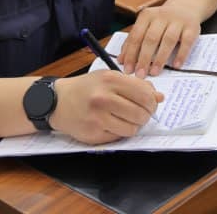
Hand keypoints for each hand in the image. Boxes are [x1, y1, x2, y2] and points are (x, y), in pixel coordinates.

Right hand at [48, 71, 163, 143]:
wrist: (57, 101)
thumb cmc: (87, 88)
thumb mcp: (109, 78)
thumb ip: (135, 86)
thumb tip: (159, 98)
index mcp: (110, 80)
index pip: (144, 94)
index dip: (152, 102)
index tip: (151, 104)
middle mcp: (103, 98)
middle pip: (140, 114)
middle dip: (145, 116)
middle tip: (140, 114)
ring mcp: (97, 117)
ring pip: (132, 129)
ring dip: (133, 126)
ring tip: (125, 119)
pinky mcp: (93, 134)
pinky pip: (118, 137)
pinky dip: (119, 132)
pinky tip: (111, 124)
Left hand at [119, 1, 202, 76]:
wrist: (186, 7)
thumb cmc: (162, 22)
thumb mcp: (147, 25)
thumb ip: (135, 40)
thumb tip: (122, 60)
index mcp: (147, 16)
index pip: (136, 36)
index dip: (131, 53)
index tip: (128, 69)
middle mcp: (162, 16)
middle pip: (151, 38)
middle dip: (144, 58)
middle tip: (140, 74)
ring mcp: (178, 21)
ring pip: (168, 40)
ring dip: (160, 58)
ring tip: (154, 72)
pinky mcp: (192, 27)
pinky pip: (187, 42)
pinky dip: (181, 55)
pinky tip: (175, 66)